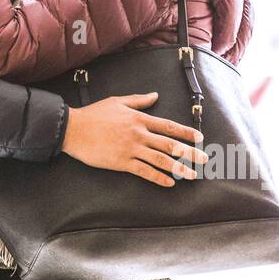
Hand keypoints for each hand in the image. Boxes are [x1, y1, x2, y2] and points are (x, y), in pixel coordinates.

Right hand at [60, 93, 205, 186]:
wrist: (74, 129)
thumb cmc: (94, 114)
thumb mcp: (118, 102)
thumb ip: (139, 101)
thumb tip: (155, 96)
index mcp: (139, 119)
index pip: (168, 126)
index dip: (186, 133)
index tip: (199, 138)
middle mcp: (139, 134)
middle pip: (170, 144)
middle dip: (190, 153)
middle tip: (205, 159)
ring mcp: (131, 149)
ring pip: (161, 160)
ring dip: (179, 168)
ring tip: (192, 175)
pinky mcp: (122, 162)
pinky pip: (144, 171)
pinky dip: (158, 178)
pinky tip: (169, 183)